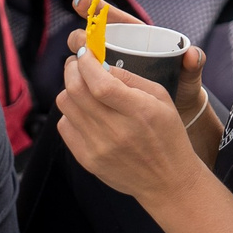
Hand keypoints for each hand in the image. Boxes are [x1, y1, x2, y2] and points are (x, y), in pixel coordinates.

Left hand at [56, 17, 210, 204]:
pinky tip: (85, 111)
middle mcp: (116, 131)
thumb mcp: (161, 98)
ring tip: (82, 86)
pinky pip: (64, 126)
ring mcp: (98, 148)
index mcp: (138, 111)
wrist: (167, 181)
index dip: (86, 62)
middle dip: (72, 68)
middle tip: (78, 62)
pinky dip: (70, 112)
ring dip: (70, 89)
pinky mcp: (87, 160)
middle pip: (75, 91)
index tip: (85, 51)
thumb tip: (100, 63)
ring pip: (65, 105)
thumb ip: (131, 78)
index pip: (100, 83)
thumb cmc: (167, 134)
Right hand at [65, 0, 209, 131]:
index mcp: (138, 39)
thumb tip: (193, 55)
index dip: (94, 8)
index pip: (113, 19)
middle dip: (81, 36)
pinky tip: (72, 88)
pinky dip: (79, 84)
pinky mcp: (105, 91)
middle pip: (92, 38)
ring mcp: (110, 71)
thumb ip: (193, 64)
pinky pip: (88, 85)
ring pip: (86, 61)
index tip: (80, 2)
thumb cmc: (184, 88)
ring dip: (77, 60)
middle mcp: (119, 51)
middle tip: (81, 41)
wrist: (179, 114)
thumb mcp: (190, 76)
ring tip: (75, 63)